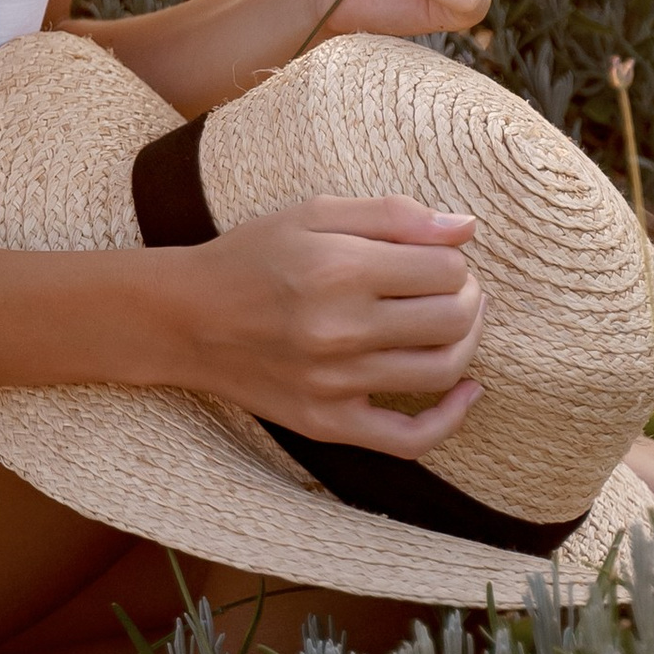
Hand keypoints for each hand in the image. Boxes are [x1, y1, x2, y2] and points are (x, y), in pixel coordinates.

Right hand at [151, 193, 483, 455]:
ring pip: (442, 370)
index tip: (435, 255)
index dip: (453, 257)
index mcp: (339, 267)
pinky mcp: (328, 423)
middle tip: (454, 286)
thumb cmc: (252, 256)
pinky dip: (450, 419)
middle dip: (468, 295)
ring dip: (467, 342)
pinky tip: (468, 392)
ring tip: (456, 321)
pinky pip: (409, 440)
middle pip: (453, 318)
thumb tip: (467, 228)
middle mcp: (340, 328)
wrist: (185, 318)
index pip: (445, 267)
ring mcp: (335, 383)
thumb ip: (393, 215)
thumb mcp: (314, 214)